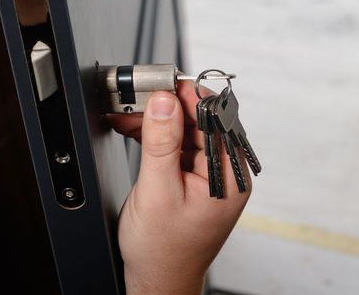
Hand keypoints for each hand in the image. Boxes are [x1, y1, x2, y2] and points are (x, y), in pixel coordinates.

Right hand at [108, 82, 251, 294]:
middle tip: (138, 97)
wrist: (157, 279)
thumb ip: (161, 143)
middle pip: (200, 121)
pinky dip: (154, 134)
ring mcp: (208, 174)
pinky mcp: (192, 176)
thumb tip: (163, 102)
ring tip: (129, 114)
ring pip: (185, 129)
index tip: (163, 83)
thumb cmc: (163, 250)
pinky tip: (135, 128)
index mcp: (230, 177)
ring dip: (156, 119)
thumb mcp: (158, 192)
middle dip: (167, 106)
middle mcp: (224, 172)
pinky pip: (175, 144)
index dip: (190, 96)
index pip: (216, 119)